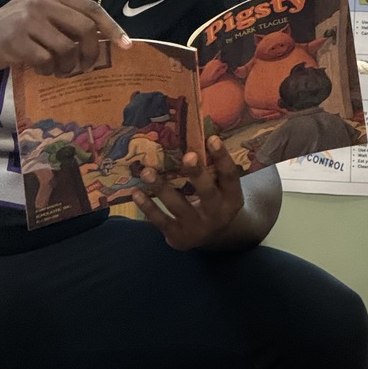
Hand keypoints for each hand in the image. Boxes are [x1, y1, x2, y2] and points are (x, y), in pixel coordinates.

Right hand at [0, 0, 130, 74]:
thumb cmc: (15, 28)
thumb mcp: (41, 13)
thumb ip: (67, 19)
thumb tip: (104, 38)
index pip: (92, 8)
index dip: (112, 28)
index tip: (125, 45)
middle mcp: (42, 1)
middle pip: (85, 29)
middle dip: (90, 53)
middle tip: (85, 67)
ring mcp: (28, 20)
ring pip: (67, 48)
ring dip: (68, 67)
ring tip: (60, 70)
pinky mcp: (16, 40)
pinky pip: (46, 61)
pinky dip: (49, 70)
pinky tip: (42, 70)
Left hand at [130, 135, 244, 250]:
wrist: (212, 238)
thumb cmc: (213, 200)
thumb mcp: (220, 188)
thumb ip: (211, 167)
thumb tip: (195, 130)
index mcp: (231, 198)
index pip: (230, 176)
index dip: (222, 157)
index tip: (212, 138)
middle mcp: (217, 214)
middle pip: (207, 193)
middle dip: (197, 174)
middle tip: (187, 156)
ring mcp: (197, 227)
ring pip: (179, 206)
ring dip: (162, 188)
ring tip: (147, 171)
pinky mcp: (178, 237)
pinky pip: (161, 221)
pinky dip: (148, 207)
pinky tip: (136, 193)